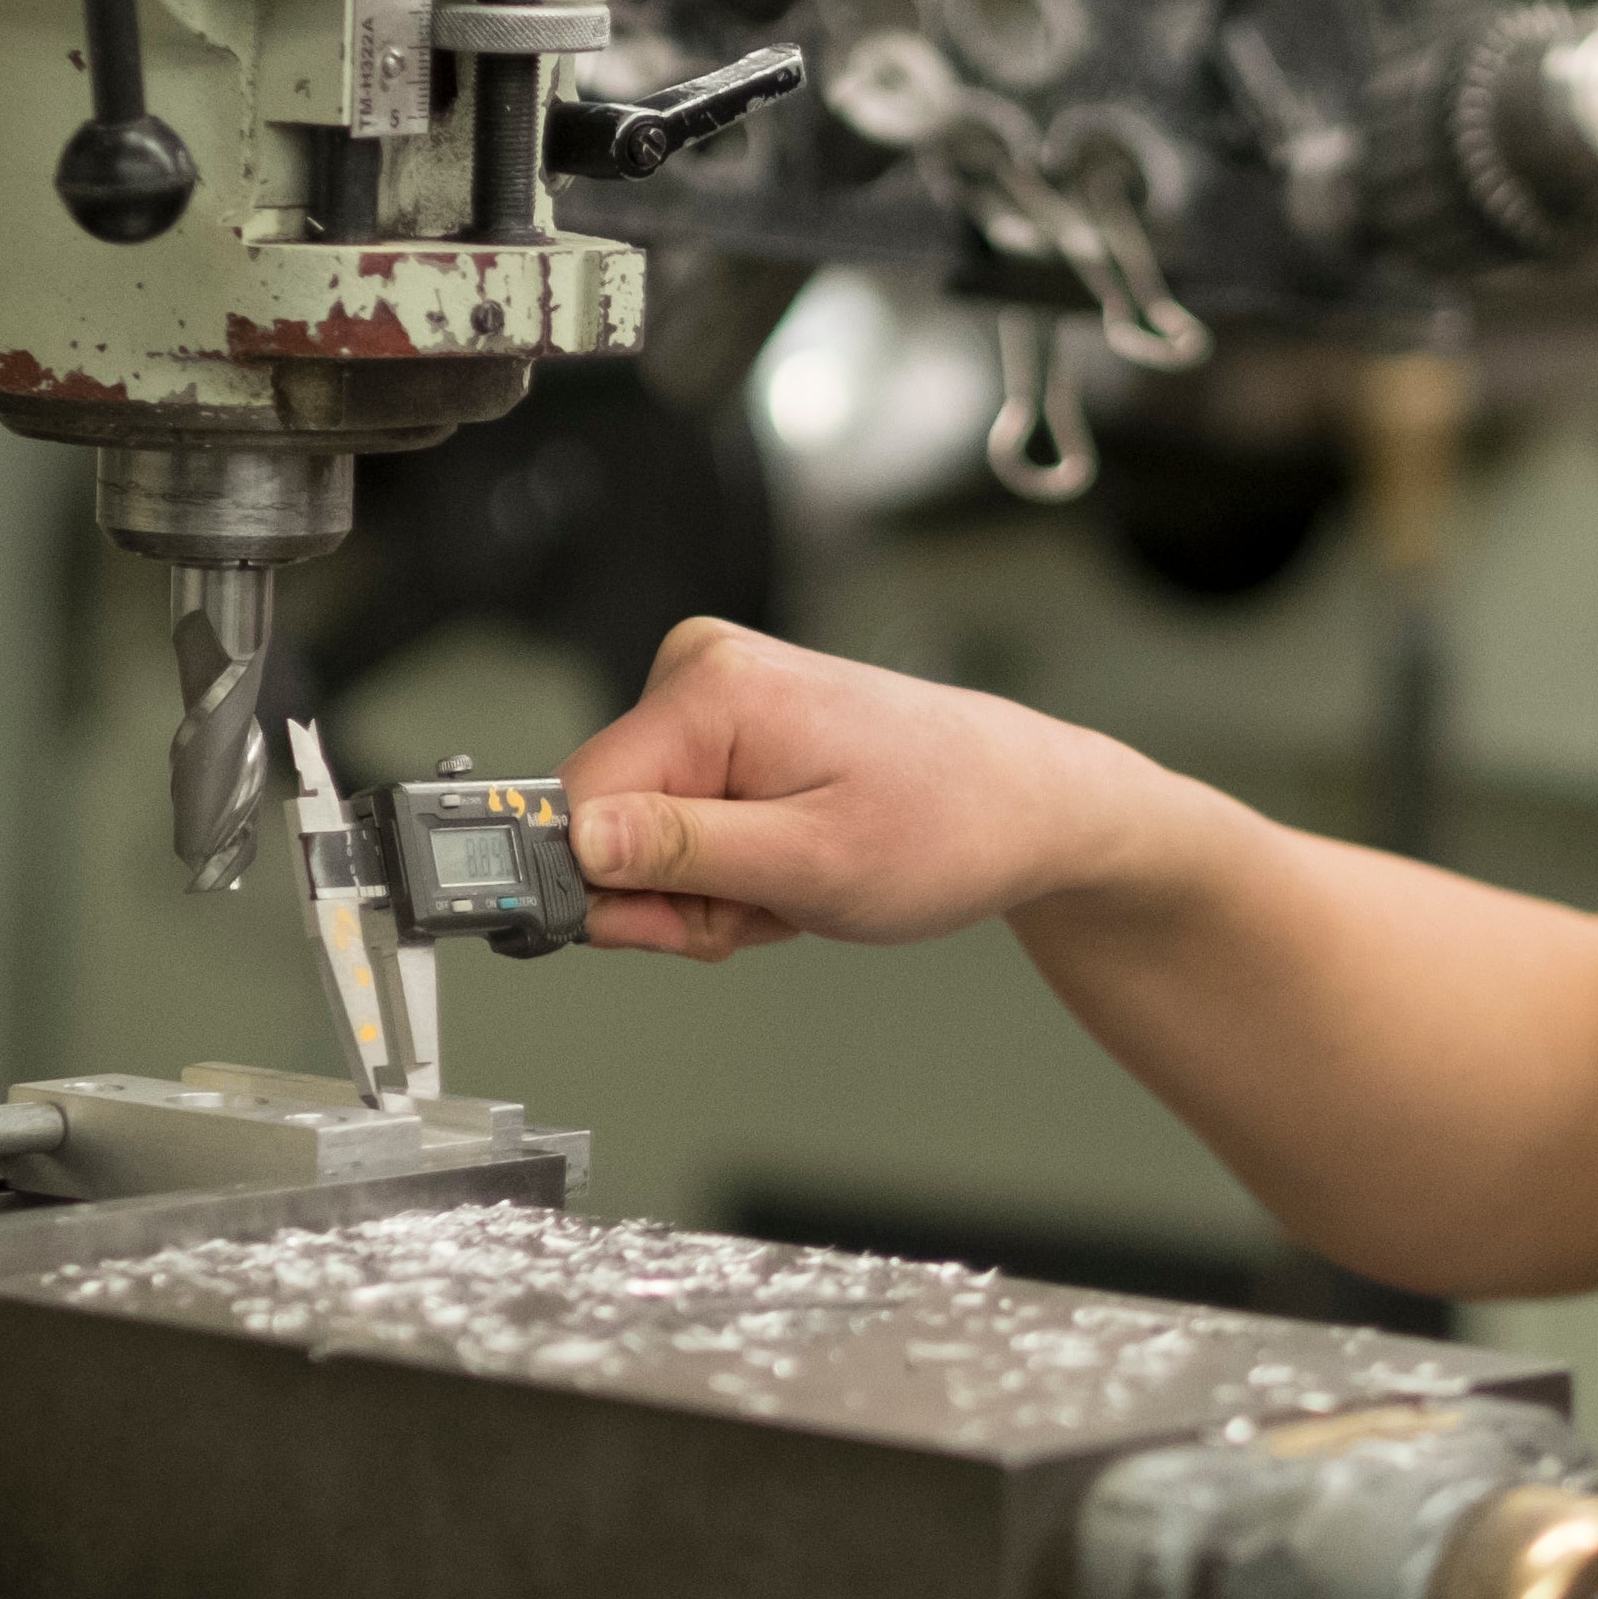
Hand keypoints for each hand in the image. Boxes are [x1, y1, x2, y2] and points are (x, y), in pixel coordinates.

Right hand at [560, 620, 1184, 959]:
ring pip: (643, 837)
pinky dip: (733, 867)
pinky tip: (794, 862)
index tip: (683, 927)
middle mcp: (697, 671)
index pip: (573, 805)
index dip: (612, 892)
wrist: (1025, 804)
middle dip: (678, 896)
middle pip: (608, 826)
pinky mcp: (731, 724)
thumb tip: (572, 844)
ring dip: (713, 891)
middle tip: (767, 905)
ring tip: (794, 883)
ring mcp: (715, 694)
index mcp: (708, 690)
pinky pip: (682, 822)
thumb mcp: (810, 864)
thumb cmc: (948, 825)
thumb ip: (679, 853)